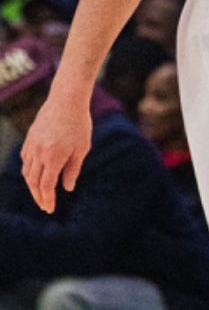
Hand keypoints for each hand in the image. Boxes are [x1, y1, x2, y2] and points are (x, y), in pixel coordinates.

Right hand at [21, 90, 92, 212]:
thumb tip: (67, 188)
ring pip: (27, 171)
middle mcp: (39, 153)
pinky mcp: (29, 138)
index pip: (47, 186)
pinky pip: (25, 159)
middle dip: (38, 196)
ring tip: (40, 193)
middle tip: (44, 206)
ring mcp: (32, 145)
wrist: (66, 100)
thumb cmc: (79, 124)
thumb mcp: (82, 148)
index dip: (48, 199)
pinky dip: (29, 170)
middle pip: (33, 182)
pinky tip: (35, 174)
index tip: (50, 209)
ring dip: (32, 184)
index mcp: (54, 157)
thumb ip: (73, 169)